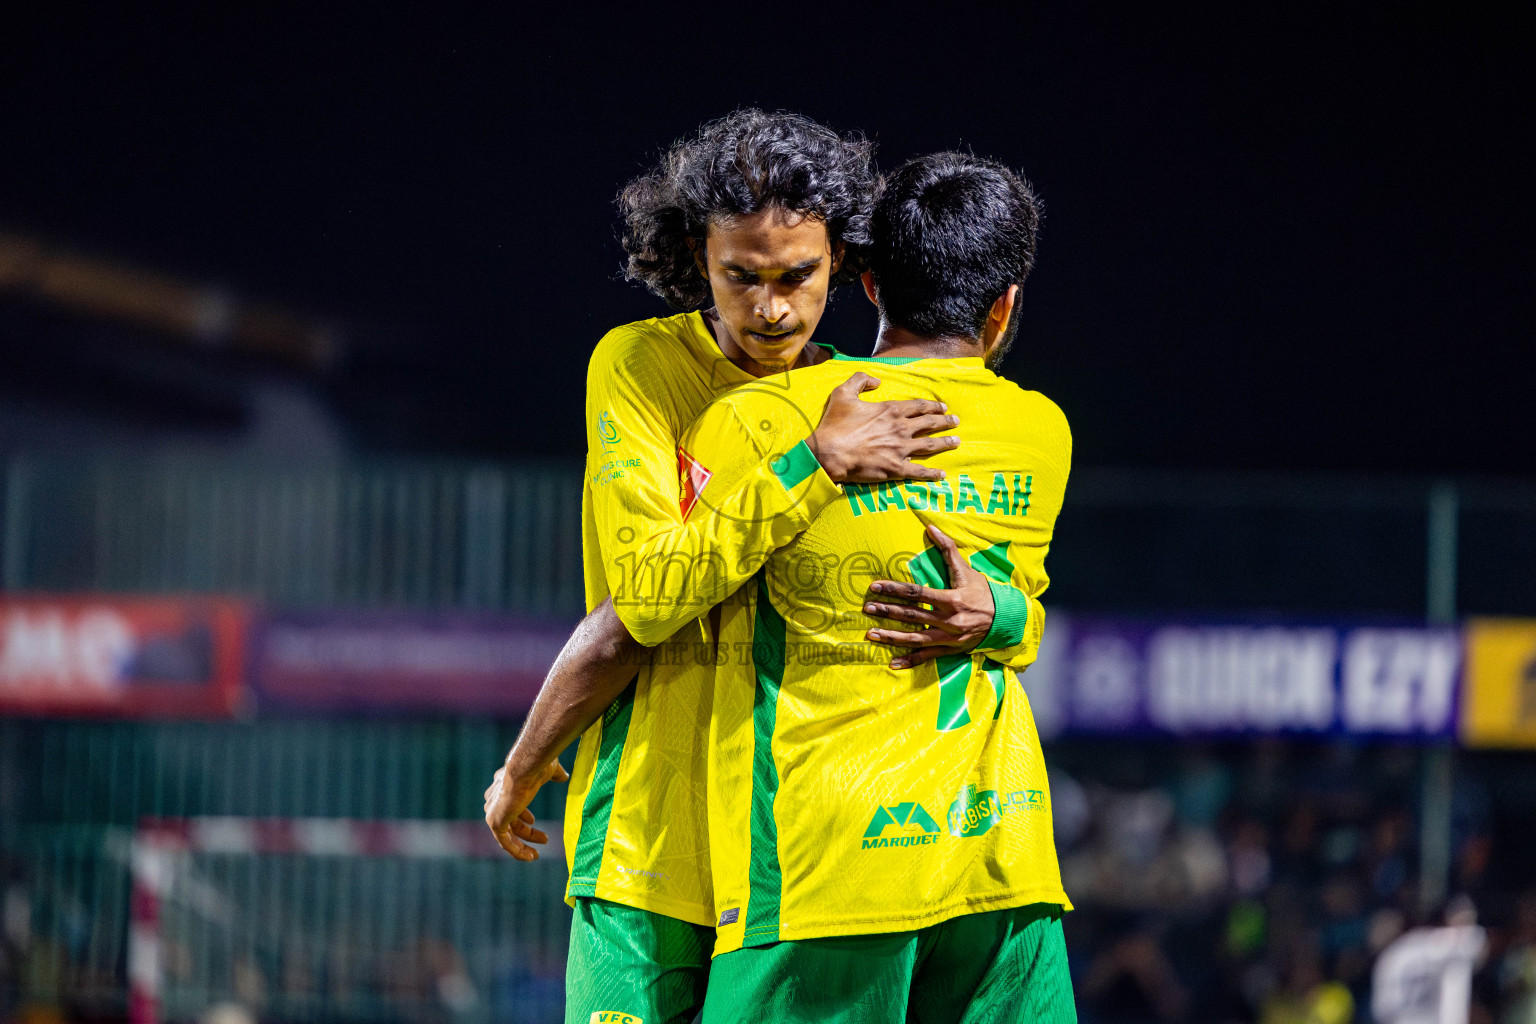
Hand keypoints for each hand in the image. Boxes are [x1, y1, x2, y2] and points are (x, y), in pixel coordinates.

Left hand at [483, 759, 568, 861]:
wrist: (525, 769)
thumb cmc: (536, 765)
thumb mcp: (549, 770)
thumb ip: (555, 774)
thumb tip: (565, 776)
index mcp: (503, 784)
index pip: (510, 804)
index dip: (522, 816)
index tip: (533, 822)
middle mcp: (494, 798)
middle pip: (510, 821)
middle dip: (526, 832)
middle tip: (544, 839)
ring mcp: (493, 811)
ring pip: (507, 835)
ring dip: (522, 845)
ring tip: (537, 854)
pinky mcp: (495, 822)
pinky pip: (505, 842)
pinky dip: (516, 851)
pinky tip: (529, 857)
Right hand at [806, 372, 958, 483]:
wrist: (829, 453)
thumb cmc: (835, 424)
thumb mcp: (843, 393)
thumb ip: (861, 380)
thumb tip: (877, 381)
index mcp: (891, 410)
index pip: (919, 406)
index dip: (933, 406)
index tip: (942, 407)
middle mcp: (900, 428)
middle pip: (930, 424)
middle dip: (945, 422)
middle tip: (955, 421)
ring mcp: (901, 450)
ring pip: (930, 445)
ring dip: (946, 442)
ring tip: (956, 441)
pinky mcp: (896, 469)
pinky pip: (919, 471)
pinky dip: (932, 473)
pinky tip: (942, 474)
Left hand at [863, 524, 995, 669]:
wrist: (1006, 619)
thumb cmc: (983, 592)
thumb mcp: (966, 570)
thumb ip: (948, 549)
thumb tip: (931, 527)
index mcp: (951, 599)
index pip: (916, 593)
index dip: (894, 589)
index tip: (875, 587)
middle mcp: (949, 620)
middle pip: (912, 616)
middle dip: (887, 611)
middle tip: (866, 608)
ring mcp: (948, 638)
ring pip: (915, 638)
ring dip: (892, 637)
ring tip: (871, 634)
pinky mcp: (950, 650)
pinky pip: (928, 657)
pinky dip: (910, 661)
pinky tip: (893, 664)